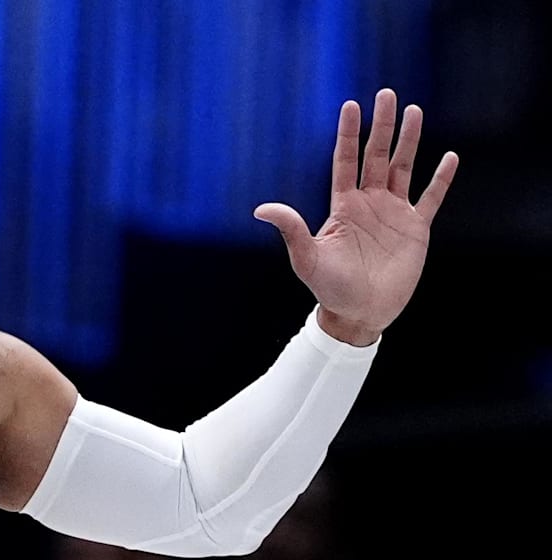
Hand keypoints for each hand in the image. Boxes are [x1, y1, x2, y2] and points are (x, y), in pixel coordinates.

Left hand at [254, 89, 458, 345]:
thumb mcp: (307, 258)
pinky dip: (440, 179)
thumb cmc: (328, 288)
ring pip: (404, 168)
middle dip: (381, 126)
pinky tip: (449, 157)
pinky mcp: (416, 230)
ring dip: (410, 140)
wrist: (358, 314)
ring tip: (414, 111)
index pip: (346, 160)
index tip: (351, 104)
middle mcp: (369, 203)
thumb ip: (292, 230)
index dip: (349, 133)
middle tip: (386, 94)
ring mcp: (394, 214)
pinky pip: (431, 198)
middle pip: (377, 155)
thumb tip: (261, 210)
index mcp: (343, 206)